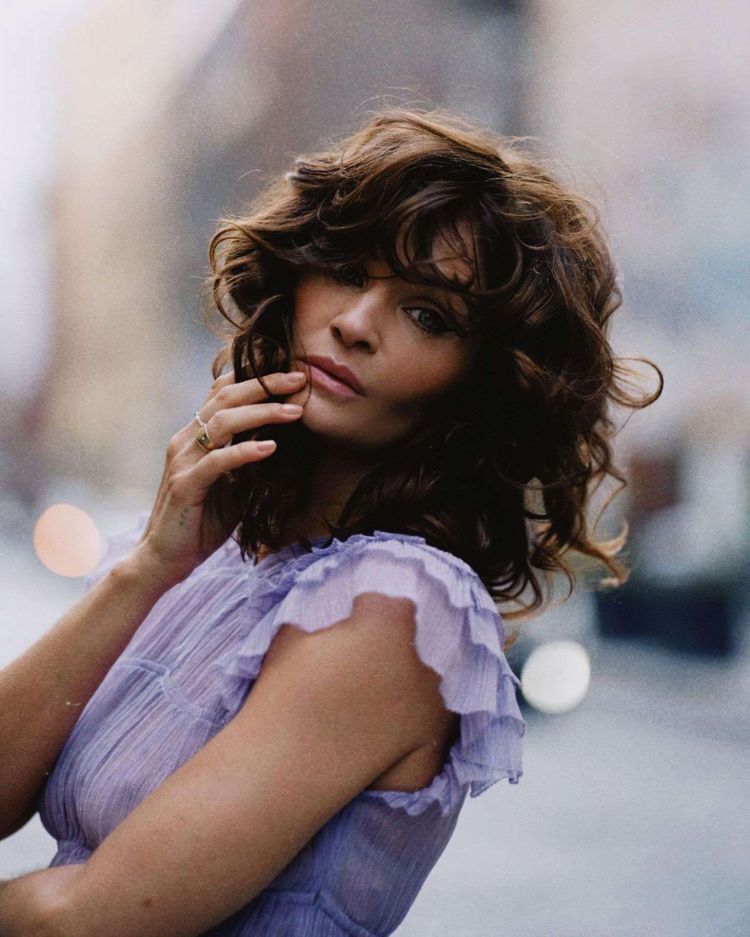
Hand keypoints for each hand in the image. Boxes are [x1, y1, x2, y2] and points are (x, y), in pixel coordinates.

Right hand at [130, 369, 307, 587]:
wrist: (165, 559)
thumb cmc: (201, 522)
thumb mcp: (233, 485)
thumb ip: (248, 461)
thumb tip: (283, 440)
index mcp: (195, 436)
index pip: (222, 394)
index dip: (255, 379)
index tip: (291, 376)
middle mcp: (186, 441)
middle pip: (224, 399)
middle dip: (264, 385)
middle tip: (298, 380)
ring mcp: (182, 462)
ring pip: (221, 423)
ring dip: (261, 413)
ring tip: (293, 412)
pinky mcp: (185, 486)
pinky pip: (217, 462)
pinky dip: (245, 452)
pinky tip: (270, 447)